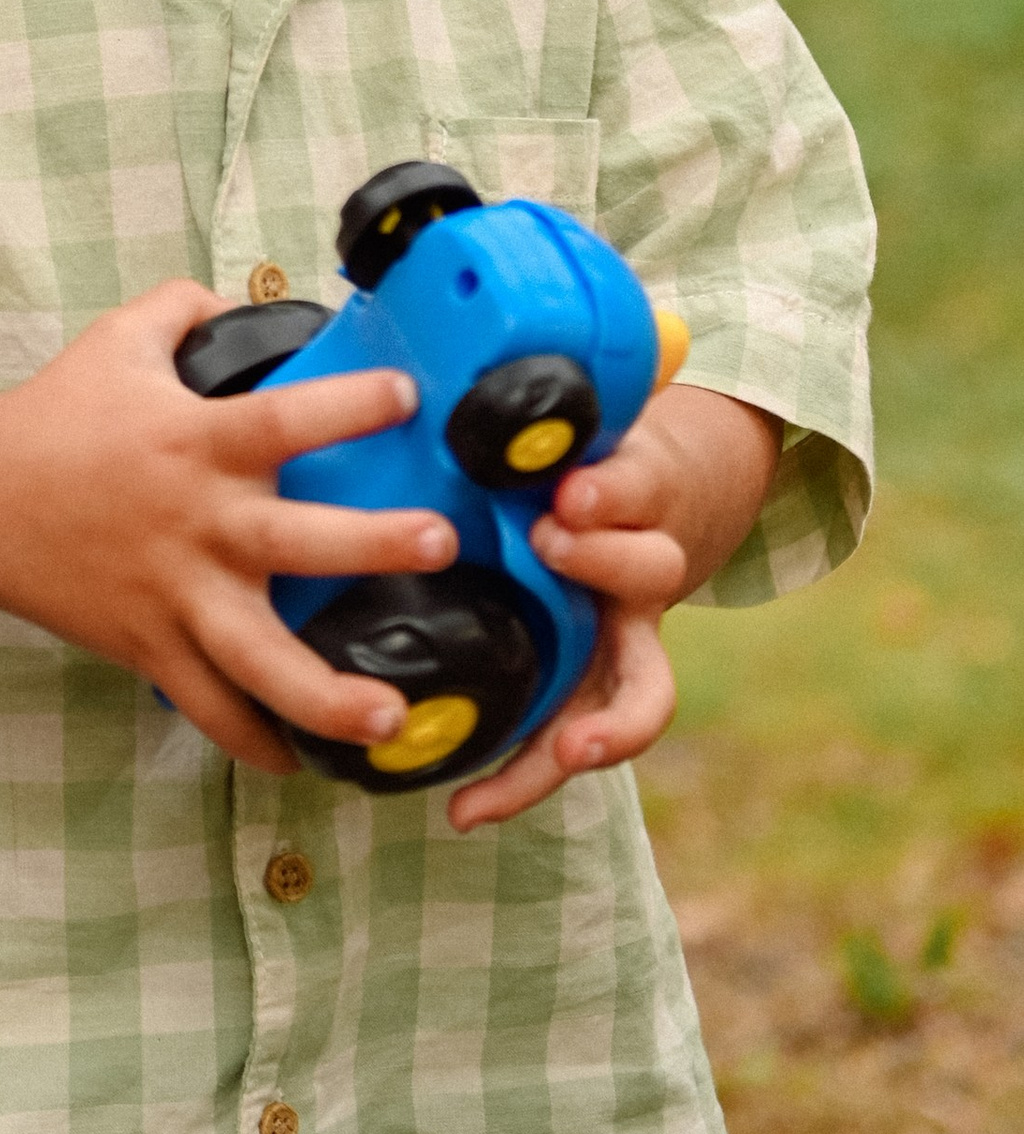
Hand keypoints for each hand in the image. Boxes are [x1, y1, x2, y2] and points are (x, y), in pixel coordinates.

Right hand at [0, 282, 457, 773]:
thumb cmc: (52, 417)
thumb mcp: (118, 340)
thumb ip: (183, 308)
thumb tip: (234, 295)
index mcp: (197, 442)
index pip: (285, 417)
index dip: (348, 403)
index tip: (408, 394)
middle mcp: (198, 522)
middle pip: (295, 539)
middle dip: (372, 543)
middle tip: (440, 542)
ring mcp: (176, 595)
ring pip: (260, 658)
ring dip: (328, 693)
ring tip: (391, 717)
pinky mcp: (151, 648)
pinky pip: (211, 710)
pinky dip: (255, 743)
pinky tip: (303, 765)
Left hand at [445, 383, 779, 829]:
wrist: (668, 496)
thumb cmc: (596, 447)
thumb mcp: (588, 409)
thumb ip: (550, 381)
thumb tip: (516, 323)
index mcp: (637, 494)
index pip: (640, 486)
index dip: (612, 494)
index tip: (568, 493)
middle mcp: (640, 570)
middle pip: (650, 572)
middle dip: (606, 559)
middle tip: (550, 539)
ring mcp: (620, 636)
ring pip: (635, 695)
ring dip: (595, 724)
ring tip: (564, 751)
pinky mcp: (583, 687)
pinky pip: (568, 743)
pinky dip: (524, 780)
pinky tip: (464, 810)